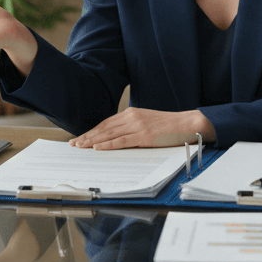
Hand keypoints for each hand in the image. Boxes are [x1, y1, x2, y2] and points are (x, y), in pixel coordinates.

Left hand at [70, 107, 216, 149]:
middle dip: (87, 136)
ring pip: (109, 134)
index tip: (81, 137)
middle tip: (74, 144)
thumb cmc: (170, 125)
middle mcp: (132, 117)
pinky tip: (97, 148)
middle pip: (104, 128)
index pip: (106, 123)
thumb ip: (133, 126)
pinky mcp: (144, 136)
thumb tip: (119, 137)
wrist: (187, 123)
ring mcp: (137, 126)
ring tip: (80, 147)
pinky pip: (121, 141)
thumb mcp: (148, 122)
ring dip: (92, 141)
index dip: (92, 131)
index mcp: (132, 113)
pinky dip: (107, 145)